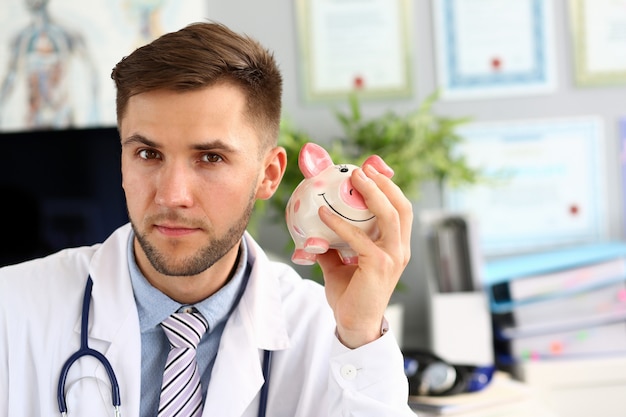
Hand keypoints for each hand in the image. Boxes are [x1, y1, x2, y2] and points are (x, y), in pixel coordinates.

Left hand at [316, 162, 412, 347]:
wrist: (354, 324)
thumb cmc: (351, 294)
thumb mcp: (341, 263)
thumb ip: (333, 244)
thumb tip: (314, 227)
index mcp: (396, 246)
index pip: (401, 209)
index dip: (390, 187)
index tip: (373, 169)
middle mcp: (400, 249)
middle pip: (402, 207)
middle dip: (384, 184)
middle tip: (362, 169)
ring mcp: (393, 257)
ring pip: (389, 216)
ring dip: (372, 193)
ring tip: (353, 179)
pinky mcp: (378, 266)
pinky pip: (359, 238)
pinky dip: (340, 223)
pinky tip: (323, 215)